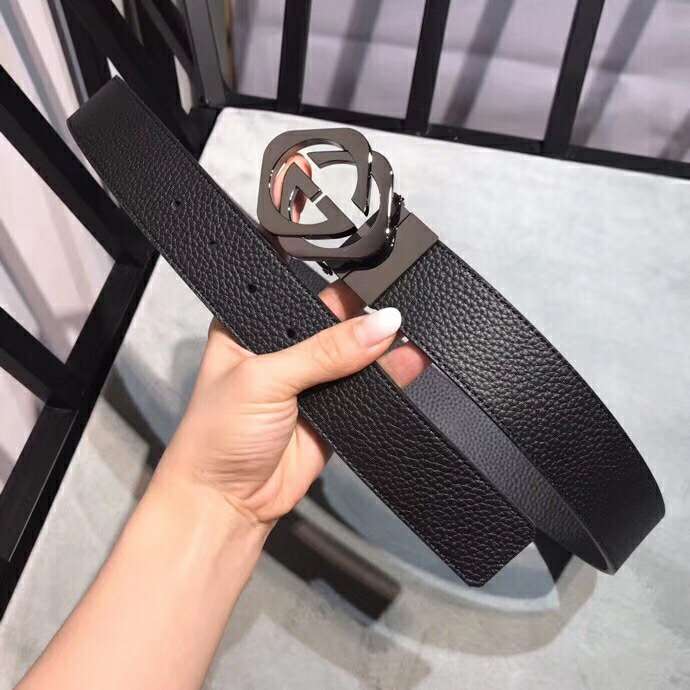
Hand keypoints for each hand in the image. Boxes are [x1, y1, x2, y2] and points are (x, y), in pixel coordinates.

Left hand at [159, 156, 428, 525]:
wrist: (227, 503)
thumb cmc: (215, 436)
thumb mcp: (265, 379)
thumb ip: (325, 352)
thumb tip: (378, 326)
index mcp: (249, 324)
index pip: (291, 283)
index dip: (322, 269)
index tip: (357, 252)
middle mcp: (281, 347)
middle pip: (331, 316)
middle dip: (361, 309)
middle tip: (391, 297)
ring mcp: (310, 379)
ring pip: (354, 351)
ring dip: (379, 344)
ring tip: (406, 330)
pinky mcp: (334, 410)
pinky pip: (367, 387)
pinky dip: (389, 377)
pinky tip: (408, 363)